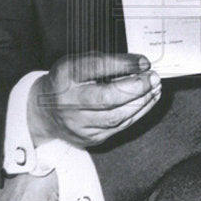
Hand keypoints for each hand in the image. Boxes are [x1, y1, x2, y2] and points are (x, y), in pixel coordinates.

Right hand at [28, 52, 160, 147]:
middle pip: (106, 98)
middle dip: (136, 88)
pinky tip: (147, 102)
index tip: (144, 62)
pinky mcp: (89, 138)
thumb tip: (141, 65)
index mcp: (65, 76)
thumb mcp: (79, 63)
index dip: (123, 65)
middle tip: (154, 78)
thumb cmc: (68, 82)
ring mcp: (78, 124)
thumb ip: (107, 63)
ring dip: (141, 102)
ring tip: (155, 89)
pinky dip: (137, 113)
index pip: (96, 68)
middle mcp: (69, 102)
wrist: (45, 112)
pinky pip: (119, 127)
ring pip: (116, 116)